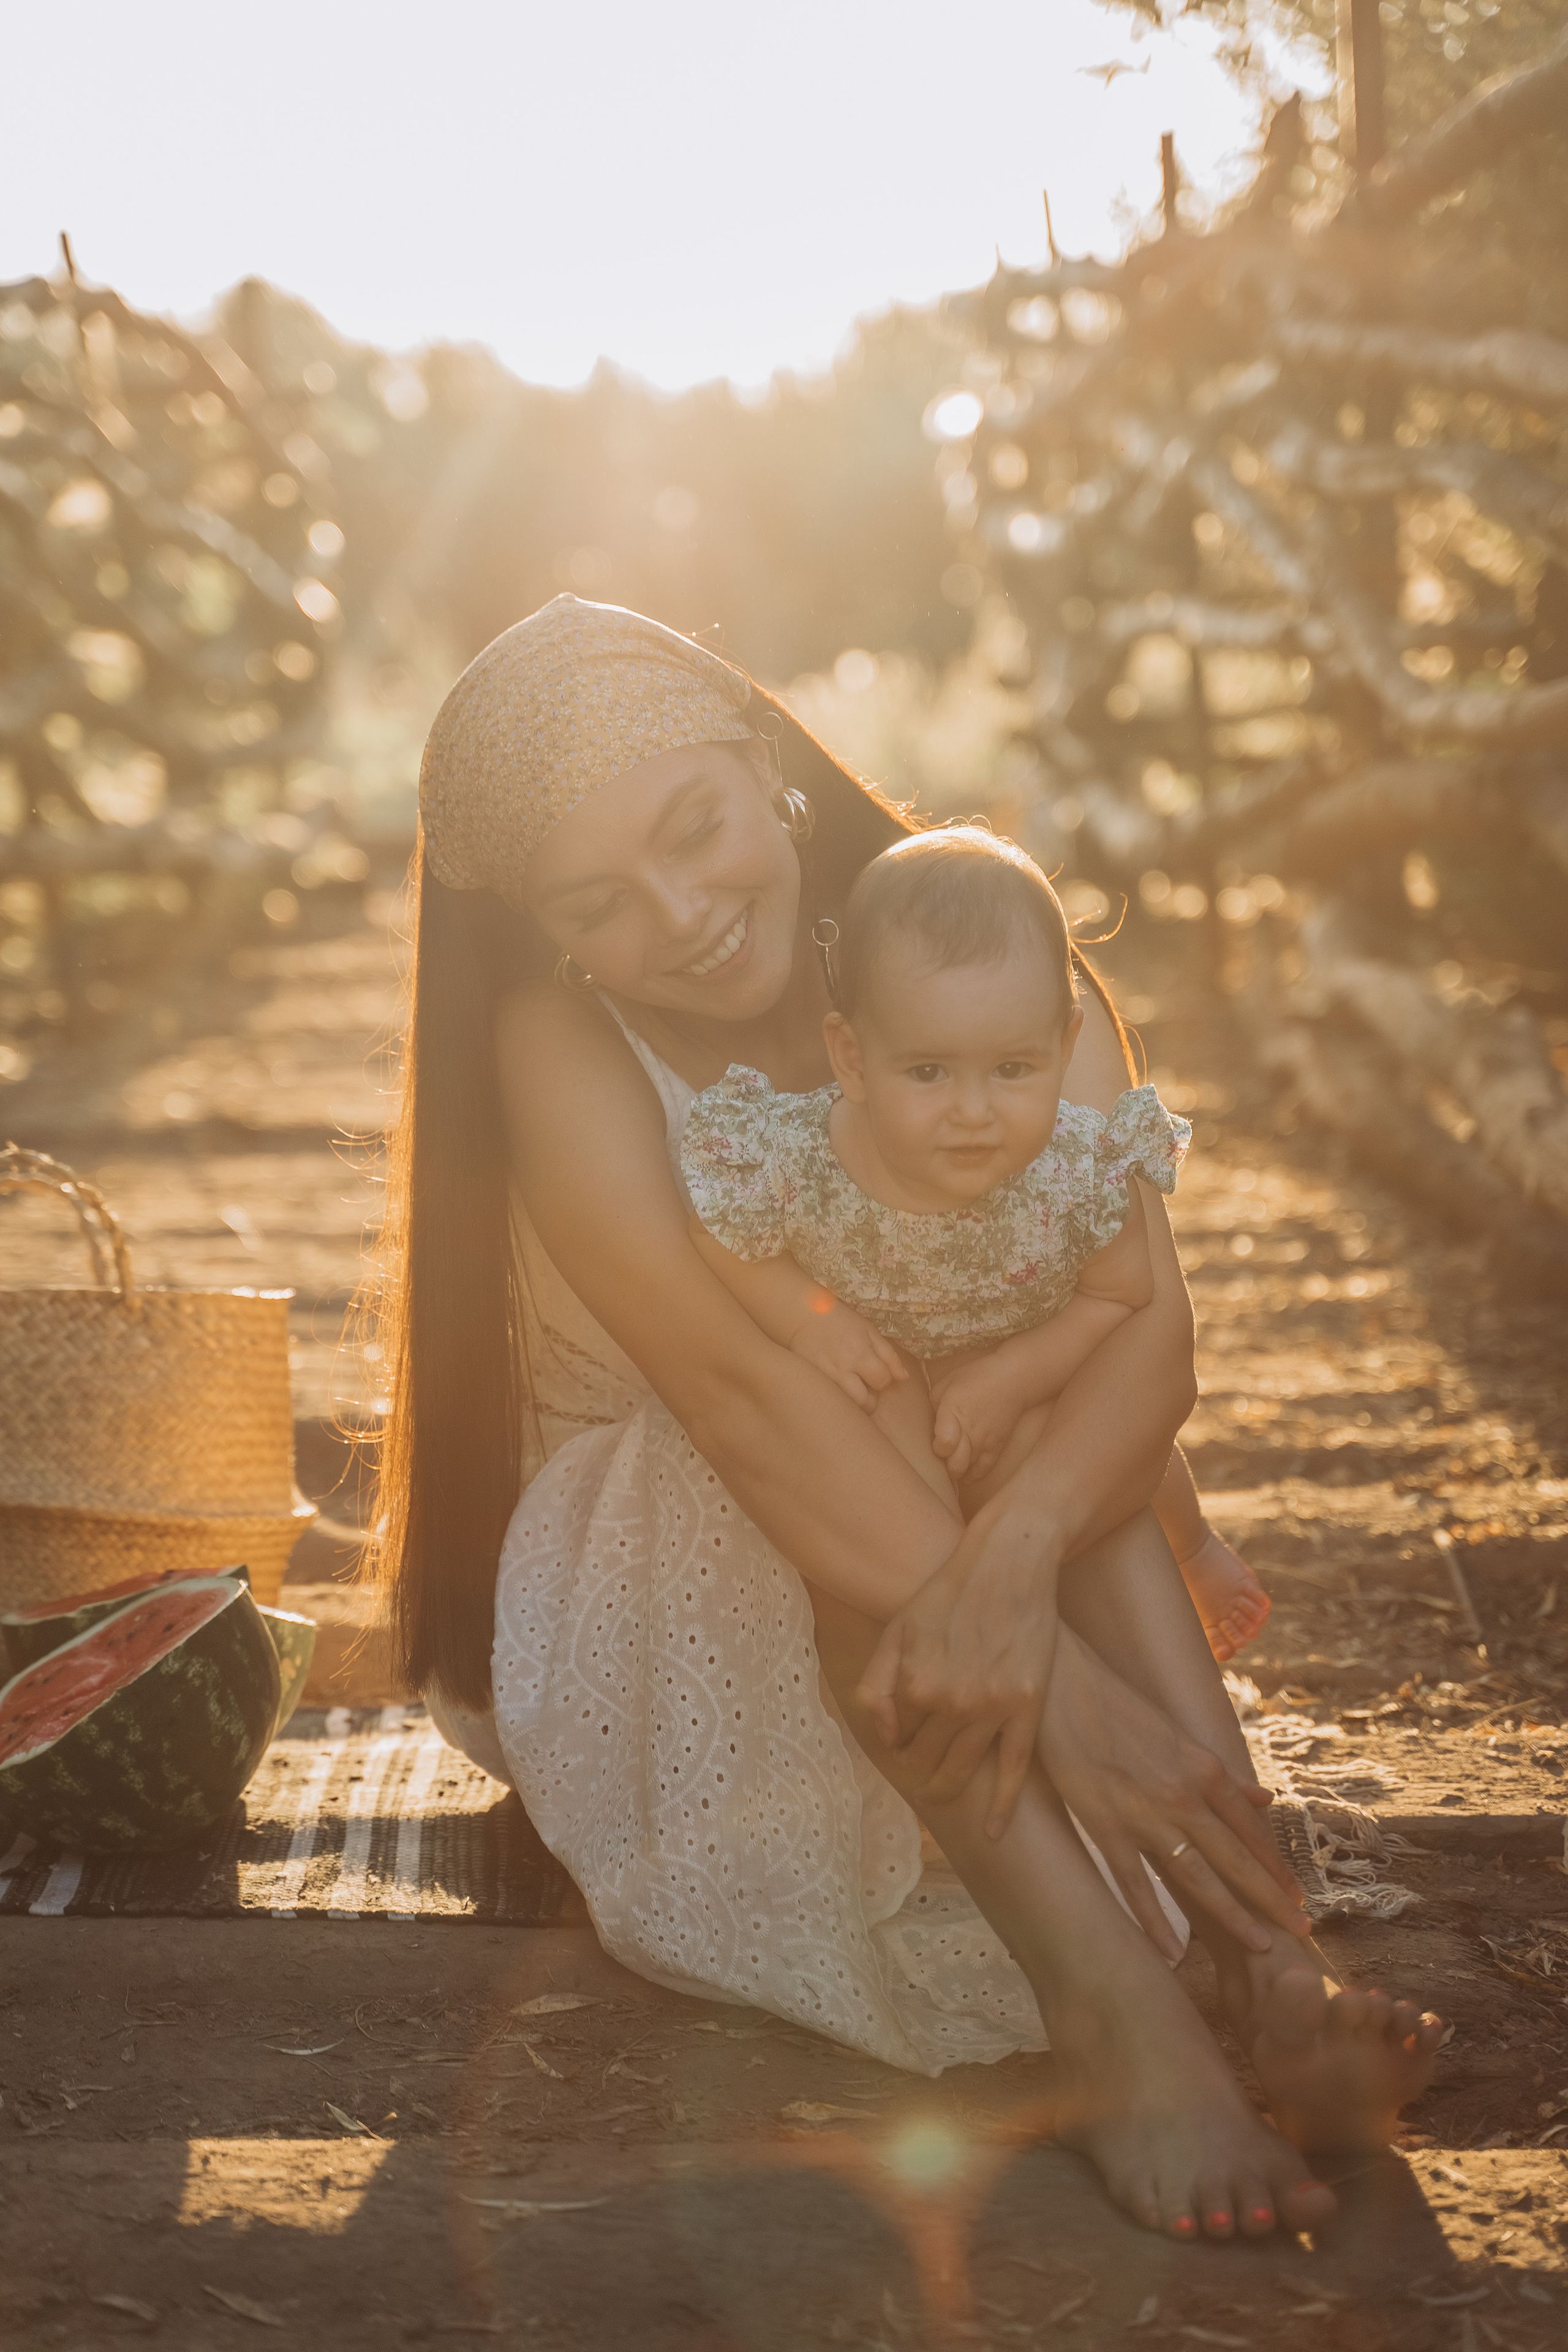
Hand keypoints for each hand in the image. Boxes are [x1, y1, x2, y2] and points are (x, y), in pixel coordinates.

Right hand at [790, 1296, 907, 1412]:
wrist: (804, 1316)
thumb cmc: (841, 1321)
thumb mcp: (869, 1331)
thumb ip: (889, 1356)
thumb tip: (903, 1378)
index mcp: (860, 1354)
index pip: (883, 1381)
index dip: (883, 1378)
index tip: (876, 1371)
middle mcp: (842, 1370)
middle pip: (865, 1403)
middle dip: (871, 1399)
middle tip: (866, 1386)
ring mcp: (825, 1378)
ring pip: (847, 1407)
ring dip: (854, 1402)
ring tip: (852, 1388)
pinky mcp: (812, 1382)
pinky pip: (830, 1400)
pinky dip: (838, 1398)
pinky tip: (837, 1386)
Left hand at [856, 1503, 1057, 1837]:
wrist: (1009, 1563)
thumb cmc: (948, 1592)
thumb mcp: (898, 1630)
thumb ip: (879, 1685)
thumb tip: (887, 1737)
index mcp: (916, 1683)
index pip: (898, 1738)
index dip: (898, 1743)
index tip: (902, 1743)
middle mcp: (953, 1701)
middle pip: (927, 1761)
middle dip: (919, 1771)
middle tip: (919, 1771)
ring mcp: (993, 1707)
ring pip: (963, 1771)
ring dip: (947, 1788)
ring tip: (939, 1792)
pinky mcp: (1028, 1708)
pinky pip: (1014, 1770)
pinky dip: (1002, 1806)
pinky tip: (993, 1831)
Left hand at [928, 1353, 1027, 1484]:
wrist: (1014, 1380)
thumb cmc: (977, 1376)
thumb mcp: (948, 1382)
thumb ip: (934, 1403)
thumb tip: (932, 1422)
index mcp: (953, 1412)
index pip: (943, 1444)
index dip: (937, 1448)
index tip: (937, 1442)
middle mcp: (969, 1431)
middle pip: (955, 1465)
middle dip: (945, 1466)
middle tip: (943, 1459)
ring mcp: (985, 1441)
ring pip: (967, 1470)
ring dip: (957, 1470)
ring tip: (952, 1463)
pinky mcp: (997, 1446)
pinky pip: (984, 1470)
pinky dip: (973, 1475)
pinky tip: (966, 1475)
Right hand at [1039, 1625, 1310, 1959]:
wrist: (1062, 1682)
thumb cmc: (1115, 1702)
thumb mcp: (1176, 1732)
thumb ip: (1219, 1772)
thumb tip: (1264, 1799)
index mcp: (1202, 1768)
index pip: (1249, 1830)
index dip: (1276, 1867)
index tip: (1298, 1898)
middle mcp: (1183, 1794)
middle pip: (1236, 1858)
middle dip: (1272, 1899)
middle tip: (1302, 1932)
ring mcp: (1144, 1813)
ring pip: (1197, 1876)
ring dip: (1231, 1915)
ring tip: (1260, 1947)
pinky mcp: (1105, 1825)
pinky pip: (1135, 1883)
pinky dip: (1154, 1920)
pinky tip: (1171, 1952)